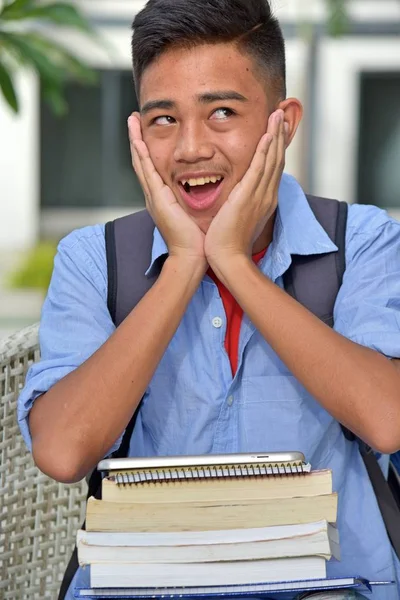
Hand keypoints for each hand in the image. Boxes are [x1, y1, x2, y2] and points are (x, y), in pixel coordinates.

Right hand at [128, 113, 206, 265]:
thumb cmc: (198, 238)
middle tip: (133, 118)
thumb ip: (197, 199)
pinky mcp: (157, 199)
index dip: (148, 148)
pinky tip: (138, 140)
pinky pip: (147, 172)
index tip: (146, 130)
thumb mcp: (195, 212)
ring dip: (135, 141)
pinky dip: (141, 155)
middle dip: (136, 139)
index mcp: (163, 197)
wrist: (192, 256)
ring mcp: (154, 197)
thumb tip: (208, 188)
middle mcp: (155, 195)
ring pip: (141, 162)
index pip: (153, 167)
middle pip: (142, 161)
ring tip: (132, 121)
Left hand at [204, 109, 286, 270]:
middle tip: (281, 115)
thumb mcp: (238, 218)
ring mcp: (260, 195)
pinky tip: (268, 135)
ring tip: (277, 115)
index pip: (272, 169)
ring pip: (272, 160)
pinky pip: (260, 168)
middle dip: (279, 137)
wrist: (228, 258)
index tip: (275, 132)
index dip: (275, 149)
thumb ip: (240, 204)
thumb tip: (238, 197)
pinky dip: (266, 150)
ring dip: (275, 136)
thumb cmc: (228, 243)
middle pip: (277, 160)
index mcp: (263, 200)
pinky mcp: (250, 196)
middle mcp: (266, 195)